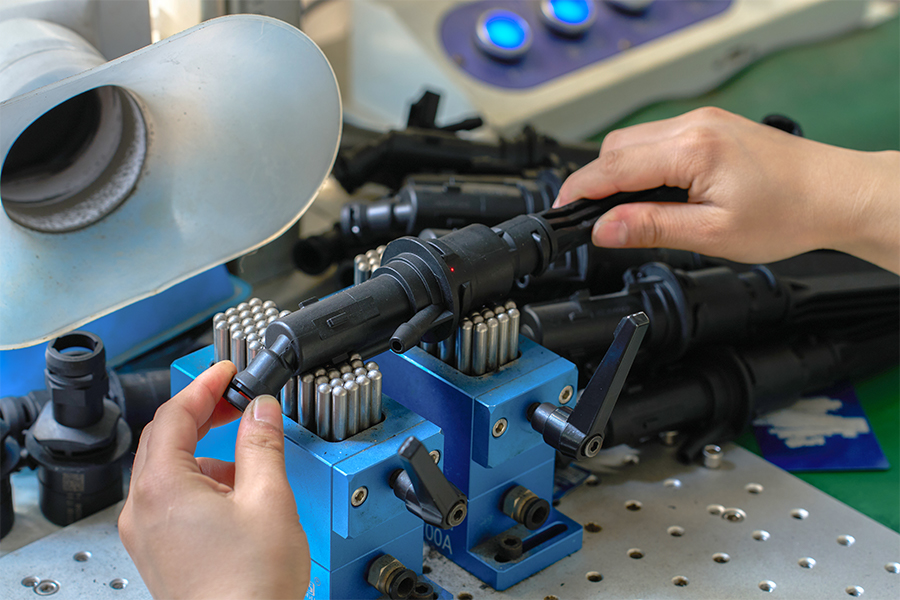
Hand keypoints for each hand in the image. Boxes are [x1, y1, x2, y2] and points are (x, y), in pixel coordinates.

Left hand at [118, 361, 308, 599]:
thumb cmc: (250, 585)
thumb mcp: (269, 498)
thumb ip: (262, 443)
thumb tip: (261, 409)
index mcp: (162, 488)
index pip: (174, 414)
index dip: (203, 386)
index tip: (226, 373)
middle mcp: (142, 509)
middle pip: (163, 438)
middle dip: (201, 414)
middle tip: (235, 399)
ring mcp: (145, 534)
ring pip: (166, 469)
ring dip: (203, 451)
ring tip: (246, 457)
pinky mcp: (157, 551)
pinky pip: (169, 498)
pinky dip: (199, 482)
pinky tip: (234, 494)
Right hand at [555, 107, 898, 272]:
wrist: (837, 194)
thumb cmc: (789, 214)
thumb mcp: (712, 234)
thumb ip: (651, 227)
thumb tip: (603, 228)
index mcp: (692, 149)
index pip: (613, 167)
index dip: (579, 191)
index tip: (560, 211)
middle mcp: (694, 125)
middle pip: (617, 148)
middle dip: (595, 181)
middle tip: (588, 218)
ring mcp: (703, 122)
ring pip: (635, 141)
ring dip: (618, 172)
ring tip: (622, 210)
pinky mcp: (711, 126)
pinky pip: (658, 140)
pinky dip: (642, 163)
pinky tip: (650, 189)